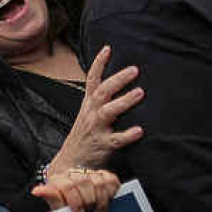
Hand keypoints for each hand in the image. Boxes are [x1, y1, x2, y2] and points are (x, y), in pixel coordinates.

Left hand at [32, 167, 119, 211]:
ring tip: (96, 211)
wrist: (76, 201)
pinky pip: (111, 181)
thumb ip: (50, 198)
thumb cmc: (66, 205)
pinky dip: (110, 194)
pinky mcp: (105, 175)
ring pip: (99, 182)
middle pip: (84, 182)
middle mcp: (74, 173)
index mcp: (59, 179)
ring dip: (100, 200)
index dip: (75, 201)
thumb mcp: (57, 205)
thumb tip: (36, 191)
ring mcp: (90, 173)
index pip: (67, 184)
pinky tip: (105, 202)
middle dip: (88, 201)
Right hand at [49, 46, 143, 172]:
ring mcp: (95, 129)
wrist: (71, 162)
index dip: (98, 64)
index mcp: (88, 105)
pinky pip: (115, 140)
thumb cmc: (86, 136)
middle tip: (134, 70)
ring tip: (140, 92)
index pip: (91, 80)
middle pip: (101, 92)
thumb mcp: (89, 114)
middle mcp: (91, 114)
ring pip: (107, 112)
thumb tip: (122, 82)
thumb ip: (102, 99)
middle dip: (117, 80)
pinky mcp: (102, 145)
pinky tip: (140, 130)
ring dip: (123, 101)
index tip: (108, 48)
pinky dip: (127, 135)